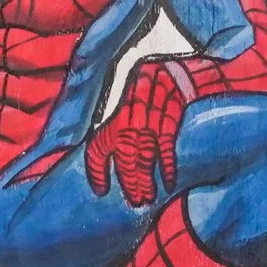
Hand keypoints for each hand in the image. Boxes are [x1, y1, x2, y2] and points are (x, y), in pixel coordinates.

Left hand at [88, 58, 194, 205]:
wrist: (170, 65)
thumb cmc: (146, 88)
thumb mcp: (124, 103)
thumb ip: (116, 127)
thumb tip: (116, 159)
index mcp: (111, 114)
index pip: (96, 148)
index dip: (96, 172)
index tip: (101, 191)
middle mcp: (126, 116)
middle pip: (123, 157)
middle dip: (128, 182)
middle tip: (136, 201)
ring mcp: (148, 116)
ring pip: (143, 156)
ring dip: (145, 180)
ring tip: (148, 197)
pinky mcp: (169, 115)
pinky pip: (166, 146)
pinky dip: (167, 167)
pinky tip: (169, 183)